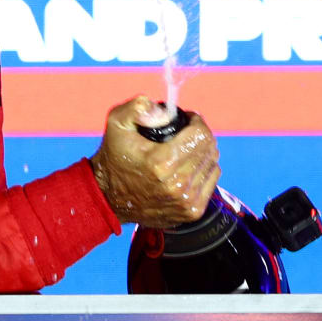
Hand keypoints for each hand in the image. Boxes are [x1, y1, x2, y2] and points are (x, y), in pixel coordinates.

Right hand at [89, 95, 219, 227]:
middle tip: (185, 134)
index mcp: (161, 162)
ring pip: (213, 164)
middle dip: (200, 136)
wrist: (108, 198)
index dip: (196, 122)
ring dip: (202, 152)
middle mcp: (176, 184)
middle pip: (209, 148)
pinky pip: (212, 181)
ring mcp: (185, 201)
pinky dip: (203, 170)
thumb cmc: (115, 158)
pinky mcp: (191, 211)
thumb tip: (164, 112)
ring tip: (184, 151)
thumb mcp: (117, 124)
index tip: (186, 120)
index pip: (201, 135)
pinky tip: (186, 167)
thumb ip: (137, 108)